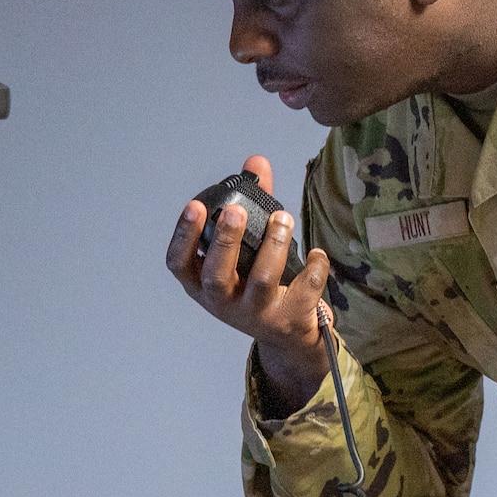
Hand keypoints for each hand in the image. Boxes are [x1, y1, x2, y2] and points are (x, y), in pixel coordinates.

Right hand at [166, 154, 332, 412]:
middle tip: (236, 212)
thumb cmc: (256, 282)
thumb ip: (251, 203)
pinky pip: (304, 291)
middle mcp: (223, 302)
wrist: (286, 334)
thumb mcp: (245, 249)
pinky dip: (314, 268)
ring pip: (261, 281)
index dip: (183, 236)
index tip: (195, 206)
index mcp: (202, 283)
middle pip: (217, 275)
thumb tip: (256, 161)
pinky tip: (317, 253)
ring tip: (283, 218)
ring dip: (272, 246)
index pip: (179, 263)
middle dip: (226, 241)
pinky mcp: (289, 318)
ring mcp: (255, 313)